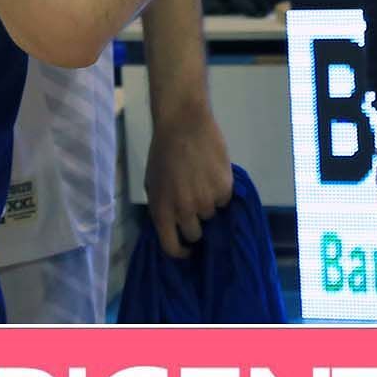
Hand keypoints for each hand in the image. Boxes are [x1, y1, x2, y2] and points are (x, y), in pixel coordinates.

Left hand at [145, 105, 233, 257]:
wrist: (184, 124)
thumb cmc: (163, 152)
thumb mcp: (153, 183)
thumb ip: (162, 206)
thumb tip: (173, 225)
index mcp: (162, 210)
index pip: (171, 247)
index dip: (181, 252)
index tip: (187, 250)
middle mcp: (184, 210)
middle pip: (195, 234)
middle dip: (195, 224)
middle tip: (195, 207)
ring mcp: (206, 200)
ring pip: (211, 215)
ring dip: (207, 204)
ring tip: (202, 182)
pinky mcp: (223, 189)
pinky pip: (224, 200)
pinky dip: (220, 192)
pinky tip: (212, 174)